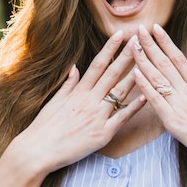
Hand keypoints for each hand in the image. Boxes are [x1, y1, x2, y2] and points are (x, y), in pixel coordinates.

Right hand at [15, 31, 145, 172]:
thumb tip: (75, 68)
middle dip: (127, 56)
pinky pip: (122, 118)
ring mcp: (97, 117)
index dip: (110, 48)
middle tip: (140, 40)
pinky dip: (134, 108)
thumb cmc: (44, 127)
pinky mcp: (102, 134)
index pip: (97, 64)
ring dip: (135, 76)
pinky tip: (146, 97)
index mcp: (78, 92)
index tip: (120, 35)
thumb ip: (68, 85)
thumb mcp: (54, 102)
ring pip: (120, 93)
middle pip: (112, 74)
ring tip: (149, 62)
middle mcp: (89, 101)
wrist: (38, 151)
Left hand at [131, 24, 186, 177]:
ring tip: (131, 45)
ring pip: (158, 78)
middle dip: (150, 45)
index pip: (179, 59)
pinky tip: (134, 72)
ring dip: (143, 60)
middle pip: (165, 63)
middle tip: (138, 29)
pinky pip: (156, 100)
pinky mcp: (174, 122)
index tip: (156, 29)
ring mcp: (180, 106)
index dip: (166, 42)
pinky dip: (145, 86)